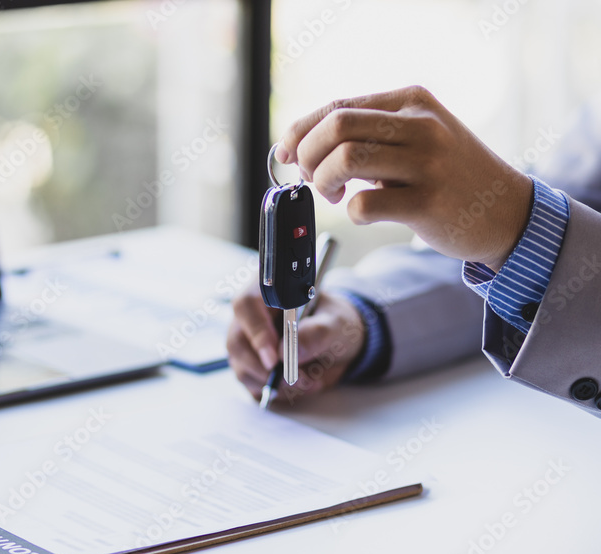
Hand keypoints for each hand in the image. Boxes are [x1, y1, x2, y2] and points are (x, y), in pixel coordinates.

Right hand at [227, 282, 365, 403]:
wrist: (337, 342)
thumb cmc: (333, 323)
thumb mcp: (336, 324)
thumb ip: (317, 333)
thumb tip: (290, 352)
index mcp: (267, 292)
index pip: (246, 305)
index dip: (256, 332)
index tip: (274, 358)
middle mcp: (250, 317)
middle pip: (237, 342)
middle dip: (267, 368)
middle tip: (297, 378)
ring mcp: (246, 343)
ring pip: (243, 368)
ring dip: (275, 384)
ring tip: (308, 381)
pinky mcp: (250, 366)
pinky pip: (252, 385)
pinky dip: (277, 392)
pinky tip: (299, 385)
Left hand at [276, 86, 533, 271]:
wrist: (506, 210)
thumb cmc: (447, 176)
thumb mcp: (414, 137)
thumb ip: (366, 134)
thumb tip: (297, 145)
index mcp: (411, 101)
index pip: (337, 106)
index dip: (299, 130)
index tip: (285, 153)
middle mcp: (421, 125)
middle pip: (336, 127)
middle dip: (307, 156)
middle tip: (313, 179)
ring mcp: (427, 163)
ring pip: (344, 159)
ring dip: (324, 183)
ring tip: (337, 195)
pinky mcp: (428, 202)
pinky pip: (364, 205)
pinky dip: (353, 213)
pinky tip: (367, 214)